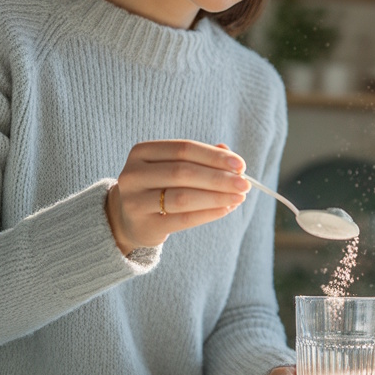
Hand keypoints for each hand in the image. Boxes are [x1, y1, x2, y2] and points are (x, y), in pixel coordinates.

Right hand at [104, 140, 249, 255]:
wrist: (129, 217)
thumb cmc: (160, 185)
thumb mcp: (174, 167)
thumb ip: (201, 158)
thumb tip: (231, 155)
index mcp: (142, 152)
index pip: (183, 149)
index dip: (214, 156)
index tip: (241, 164)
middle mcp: (133, 174)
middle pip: (183, 172)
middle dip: (219, 178)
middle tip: (245, 184)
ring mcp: (134, 201)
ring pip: (183, 197)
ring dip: (217, 197)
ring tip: (239, 197)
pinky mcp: (144, 225)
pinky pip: (182, 219)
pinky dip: (208, 214)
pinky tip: (226, 209)